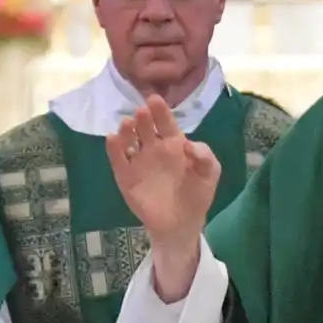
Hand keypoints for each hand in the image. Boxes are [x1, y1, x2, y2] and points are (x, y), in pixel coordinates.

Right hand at [108, 99, 219, 298]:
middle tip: (142, 111)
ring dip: (126, 130)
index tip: (154, 99)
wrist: (181, 223)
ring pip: (128, 139)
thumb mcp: (209, 173)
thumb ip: (204, 156)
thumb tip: (187, 144)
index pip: (165, 122)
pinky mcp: (125, 176)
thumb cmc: (197, 194)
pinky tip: (113, 139)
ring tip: (128, 124)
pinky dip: (113, 148)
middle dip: (143, 118)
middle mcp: (154, 147)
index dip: (160, 111)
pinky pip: (117, 159)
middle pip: (145, 127)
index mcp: (174, 143)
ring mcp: (138, 161)